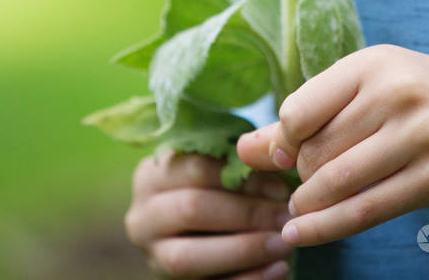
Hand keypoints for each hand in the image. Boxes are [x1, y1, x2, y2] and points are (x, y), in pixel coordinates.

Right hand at [124, 149, 295, 277]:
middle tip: (285, 217)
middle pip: (192, 209)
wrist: (194, 224)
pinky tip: (277, 269)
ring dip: (244, 250)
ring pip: (189, 257)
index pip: (197, 169)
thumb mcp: (215, 167)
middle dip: (246, 214)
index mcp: (152, 175)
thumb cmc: (212, 187)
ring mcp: (153, 255)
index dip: (242, 179)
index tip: (281, 188)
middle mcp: (143, 216)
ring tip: (284, 244)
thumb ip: (235, 163)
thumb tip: (276, 160)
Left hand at [236, 44, 428, 246]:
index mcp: (372, 63)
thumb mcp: (371, 86)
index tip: (289, 152)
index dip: (285, 139)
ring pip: (338, 181)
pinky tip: (304, 234)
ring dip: (309, 205)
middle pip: (318, 149)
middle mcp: (394, 94)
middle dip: (302, 175)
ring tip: (299, 212)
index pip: (301, 108)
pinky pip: (367, 209)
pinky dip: (328, 227)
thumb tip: (242, 149)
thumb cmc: (424, 95)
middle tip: (306, 182)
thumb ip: (308, 115)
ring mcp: (417, 136)